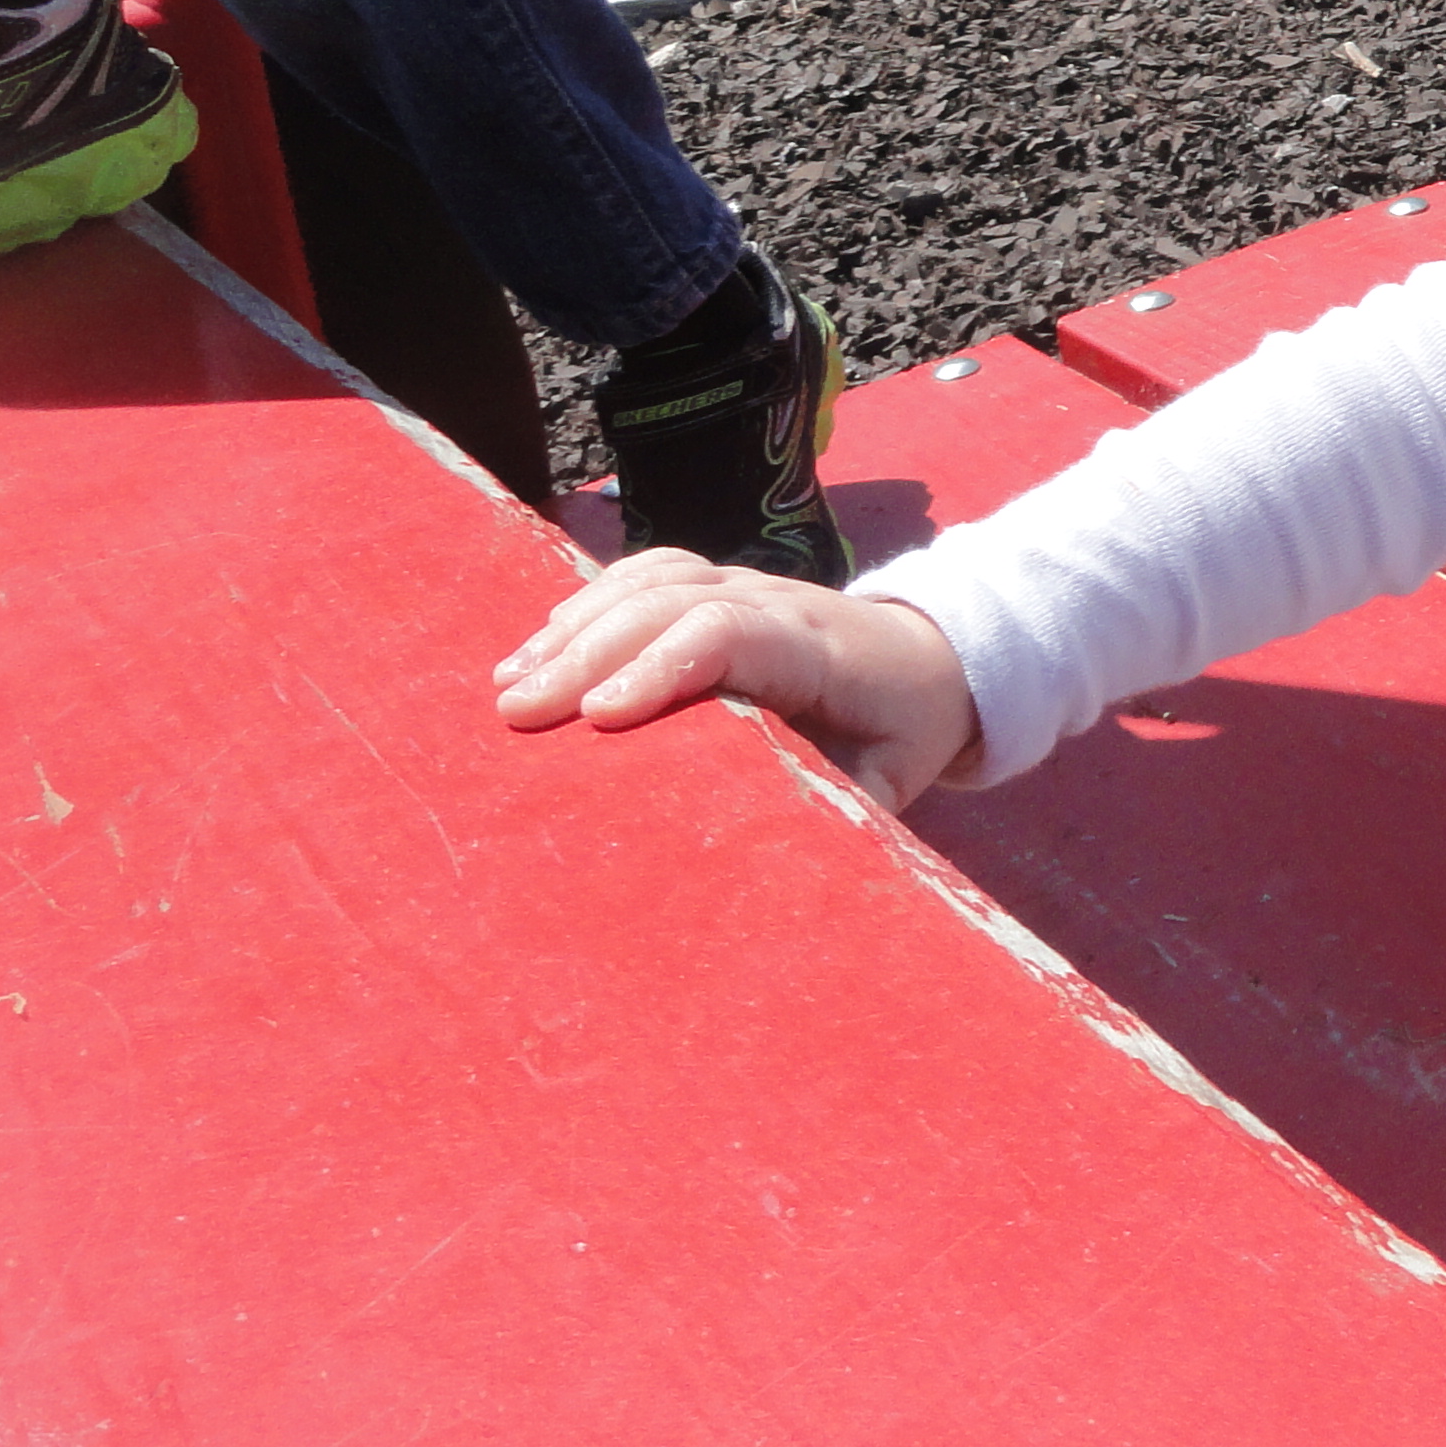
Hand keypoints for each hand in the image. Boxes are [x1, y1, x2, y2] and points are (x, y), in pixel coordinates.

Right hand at [494, 548, 977, 813]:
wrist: (935, 657)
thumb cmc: (901, 731)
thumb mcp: (887, 781)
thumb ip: (839, 813)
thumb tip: (782, 873)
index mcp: (816, 648)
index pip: (731, 636)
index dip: (662, 668)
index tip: (599, 718)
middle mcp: (774, 600)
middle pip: (671, 603)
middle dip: (588, 653)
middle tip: (519, 713)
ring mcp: (743, 582)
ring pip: (651, 581)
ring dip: (574, 626)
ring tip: (510, 681)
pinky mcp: (719, 584)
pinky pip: (648, 573)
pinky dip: (589, 601)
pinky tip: (542, 640)